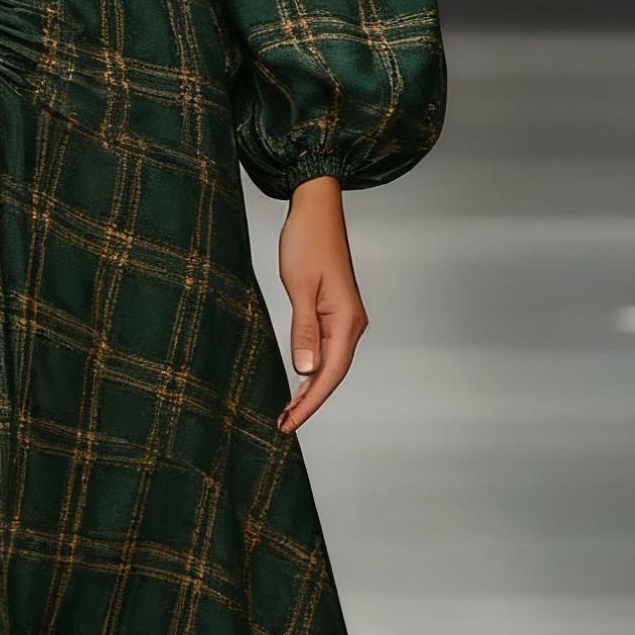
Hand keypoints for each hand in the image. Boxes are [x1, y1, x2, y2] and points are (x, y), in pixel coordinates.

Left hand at [275, 176, 366, 433]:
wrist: (316, 210)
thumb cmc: (307, 242)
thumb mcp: (300, 287)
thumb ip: (304, 330)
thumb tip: (307, 370)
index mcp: (346, 320)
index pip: (329, 374)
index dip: (310, 402)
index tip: (289, 422)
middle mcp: (351, 323)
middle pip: (333, 374)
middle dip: (310, 401)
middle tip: (284, 424)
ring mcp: (344, 318)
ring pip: (330, 363)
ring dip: (310, 389)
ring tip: (288, 411)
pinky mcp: (334, 311)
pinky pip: (326, 348)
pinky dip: (312, 368)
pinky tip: (299, 380)